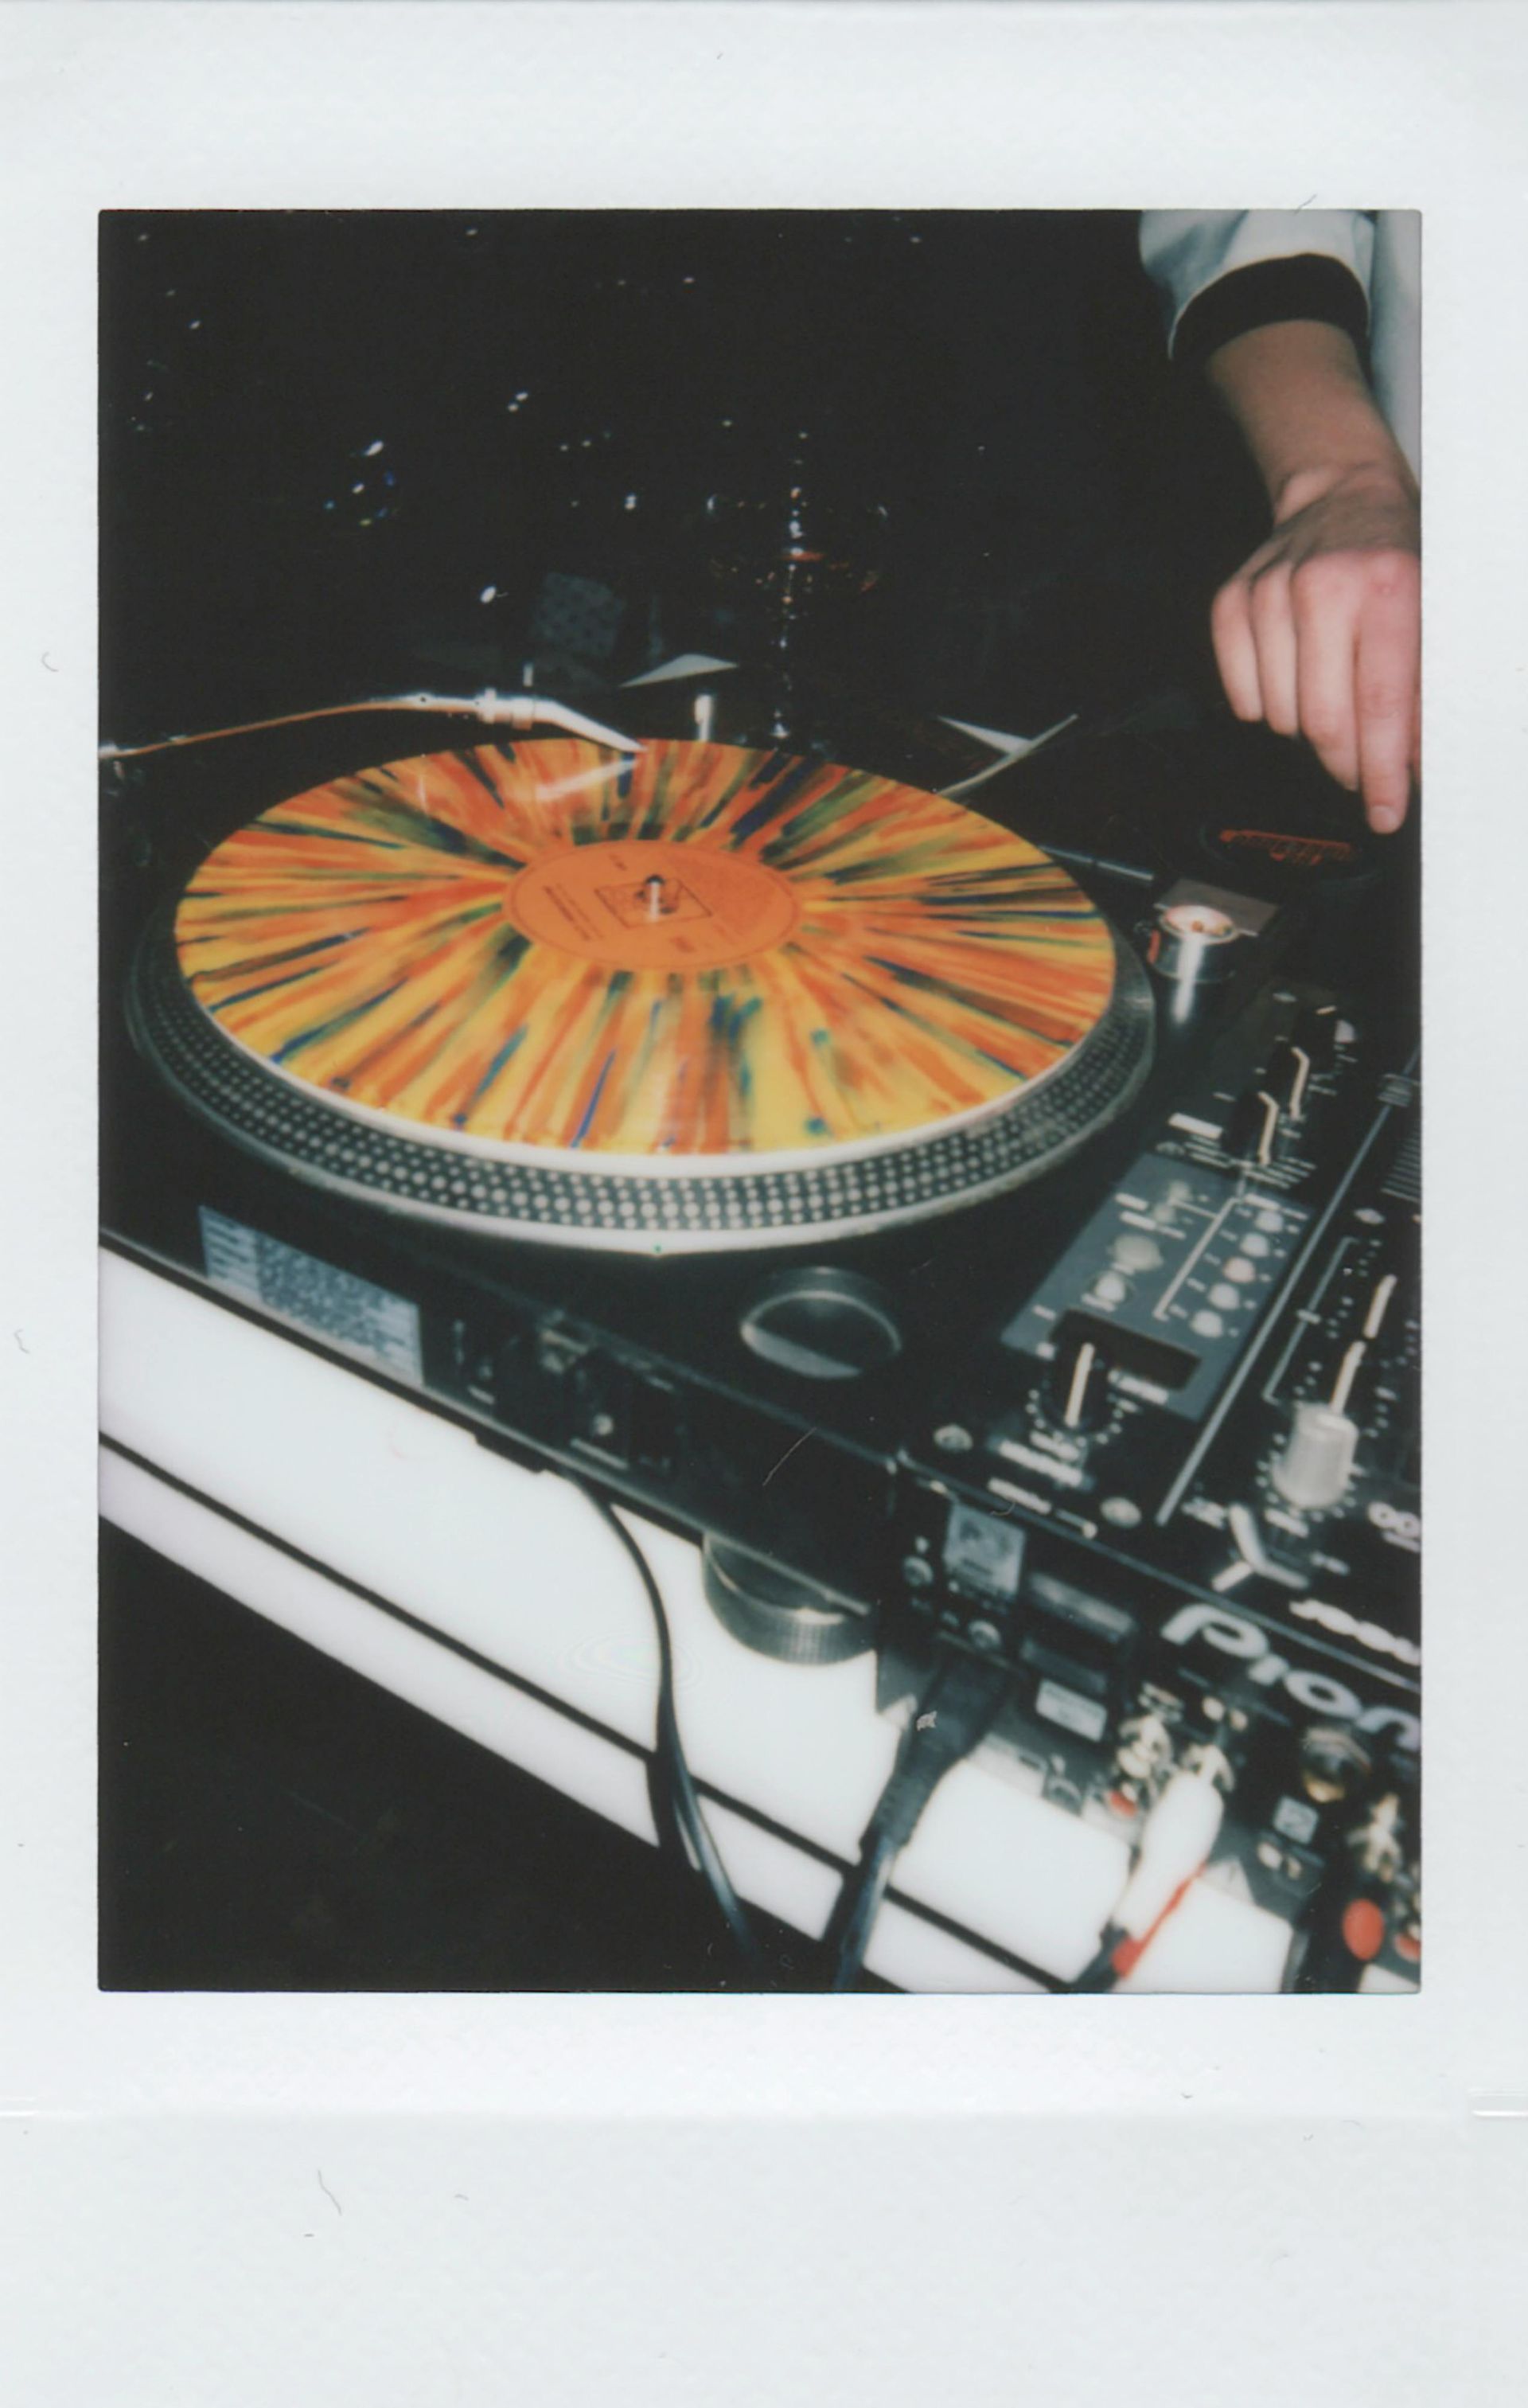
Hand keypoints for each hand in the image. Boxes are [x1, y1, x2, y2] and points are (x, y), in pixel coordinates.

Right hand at [1210, 459, 1419, 835]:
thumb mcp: (1433, 613)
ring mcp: (1269, 593)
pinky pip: (1243, 698)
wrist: (1342, 496)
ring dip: (1309, 727)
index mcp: (1388, 587)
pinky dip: (1269, 707)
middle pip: (1322, 722)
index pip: (1381, 705)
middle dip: (1346, 764)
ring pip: (1281, 718)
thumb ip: (1425, 689)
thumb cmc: (1394, 563)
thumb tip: (1408, 769)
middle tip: (1361, 773)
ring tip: (1332, 696)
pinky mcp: (1230, 603)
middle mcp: (1324, 586)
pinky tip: (1294, 677)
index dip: (1381, 772)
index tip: (1385, 813)